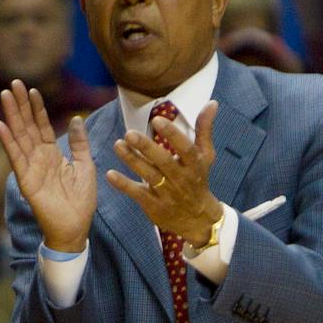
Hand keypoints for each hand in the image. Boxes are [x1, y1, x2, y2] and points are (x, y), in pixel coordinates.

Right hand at [0, 81, 97, 253]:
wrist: (75, 227)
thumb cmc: (81, 200)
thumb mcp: (85, 166)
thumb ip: (79, 143)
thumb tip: (77, 118)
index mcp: (52, 154)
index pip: (43, 126)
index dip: (37, 108)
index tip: (32, 89)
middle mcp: (39, 158)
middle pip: (27, 127)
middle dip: (20, 105)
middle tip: (13, 83)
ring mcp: (30, 168)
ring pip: (20, 137)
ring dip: (12, 116)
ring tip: (5, 96)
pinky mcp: (26, 180)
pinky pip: (16, 158)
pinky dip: (8, 142)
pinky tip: (0, 125)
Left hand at [111, 103, 223, 246]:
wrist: (198, 219)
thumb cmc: (198, 180)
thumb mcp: (205, 156)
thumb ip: (204, 129)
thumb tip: (212, 102)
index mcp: (194, 164)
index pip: (185, 148)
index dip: (172, 135)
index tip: (157, 120)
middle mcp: (181, 179)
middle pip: (163, 162)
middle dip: (146, 148)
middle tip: (129, 133)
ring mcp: (167, 194)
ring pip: (148, 176)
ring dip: (132, 160)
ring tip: (118, 144)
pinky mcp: (154, 206)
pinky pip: (137, 194)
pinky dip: (124, 185)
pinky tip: (110, 174)